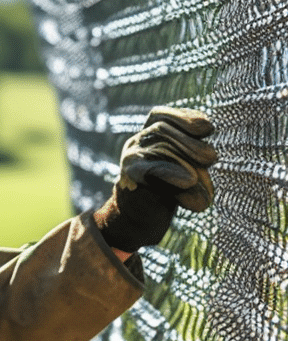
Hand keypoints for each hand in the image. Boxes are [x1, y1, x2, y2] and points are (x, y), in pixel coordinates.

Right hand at [94, 106, 217, 252]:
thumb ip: (190, 156)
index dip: (182, 117)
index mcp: (146, 138)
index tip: (208, 127)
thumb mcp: (180, 169)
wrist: (136, 224)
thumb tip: (210, 154)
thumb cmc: (165, 194)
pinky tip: (188, 181)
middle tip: (212, 158)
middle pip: (161, 130)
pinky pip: (152, 169)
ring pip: (159, 148)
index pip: (159, 116)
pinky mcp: (129, 179)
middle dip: (190, 142)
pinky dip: (172, 173)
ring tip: (199, 178)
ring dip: (185, 161)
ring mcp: (129, 161)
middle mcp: (134, 145)